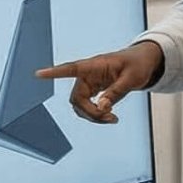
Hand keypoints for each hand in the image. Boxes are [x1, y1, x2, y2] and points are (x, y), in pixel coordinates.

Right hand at [37, 41, 163, 123]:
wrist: (144, 62)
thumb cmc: (138, 64)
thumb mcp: (132, 78)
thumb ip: (116, 93)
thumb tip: (102, 108)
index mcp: (95, 65)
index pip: (71, 68)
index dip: (55, 72)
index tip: (38, 74)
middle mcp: (88, 74)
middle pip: (76, 98)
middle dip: (90, 112)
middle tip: (110, 118)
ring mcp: (90, 83)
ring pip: (80, 105)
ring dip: (93, 116)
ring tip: (112, 119)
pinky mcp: (94, 90)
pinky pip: (88, 106)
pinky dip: (96, 114)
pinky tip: (109, 117)